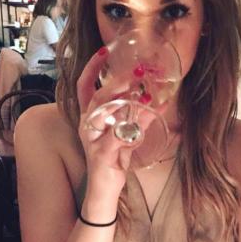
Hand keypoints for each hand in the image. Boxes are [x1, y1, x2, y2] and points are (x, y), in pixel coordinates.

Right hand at [77, 47, 166, 198]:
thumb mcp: (125, 136)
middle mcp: (87, 126)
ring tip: (142, 90)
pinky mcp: (102, 154)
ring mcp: (92, 140)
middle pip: (96, 97)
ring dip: (122, 98)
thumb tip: (156, 102)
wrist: (104, 190)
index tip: (104, 51)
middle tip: (137, 70)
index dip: (91, 68)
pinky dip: (133, 125)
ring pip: (101, 112)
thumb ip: (137, 119)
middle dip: (115, 81)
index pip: (84, 87)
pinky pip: (117, 136)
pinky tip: (147, 116)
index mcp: (89, 118)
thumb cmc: (112, 161)